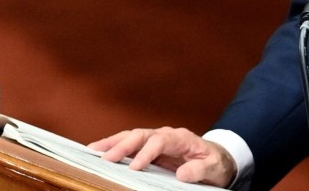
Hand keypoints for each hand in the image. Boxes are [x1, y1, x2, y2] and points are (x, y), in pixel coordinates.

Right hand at [88, 127, 237, 187]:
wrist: (216, 158)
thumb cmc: (214, 162)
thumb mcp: (212, 167)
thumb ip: (199, 170)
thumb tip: (181, 174)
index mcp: (180, 138)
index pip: (159, 141)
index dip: (146, 153)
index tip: (135, 167)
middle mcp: (165, 135)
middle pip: (141, 135)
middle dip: (123, 145)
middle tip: (106, 158)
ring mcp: (156, 140)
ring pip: (131, 136)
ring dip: (112, 143)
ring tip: (92, 150)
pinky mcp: (149, 148)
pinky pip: (130, 145)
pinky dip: (115, 147)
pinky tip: (100, 152)